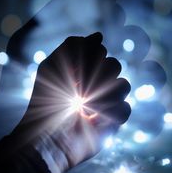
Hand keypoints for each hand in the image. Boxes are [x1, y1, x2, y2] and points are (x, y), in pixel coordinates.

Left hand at [12, 32, 130, 172]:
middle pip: (114, 65)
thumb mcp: (52, 67)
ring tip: (85, 106)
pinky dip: (110, 112)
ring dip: (102, 95)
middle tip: (78, 91)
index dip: (89, 58)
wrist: (47, 136)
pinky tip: (94, 119)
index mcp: (82, 69)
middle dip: (95, 77)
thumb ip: (72, 46)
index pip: (100, 50)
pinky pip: (126, 108)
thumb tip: (99, 36)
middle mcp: (96, 82)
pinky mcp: (113, 121)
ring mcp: (106, 101)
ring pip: (124, 85)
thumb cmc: (46, 100)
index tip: (72, 71)